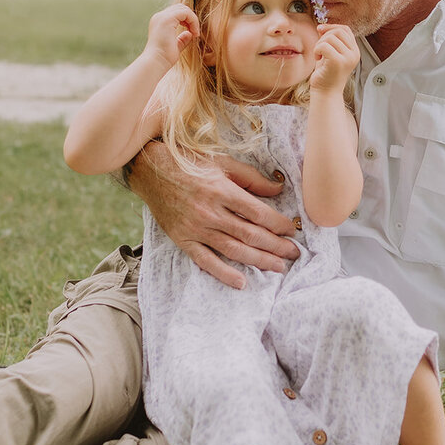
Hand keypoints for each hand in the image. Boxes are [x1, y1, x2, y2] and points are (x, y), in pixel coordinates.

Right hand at [129, 142, 299, 288]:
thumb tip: (279, 188)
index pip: (258, 213)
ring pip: (233, 250)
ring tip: (278, 267)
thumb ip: (252, 178)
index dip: (279, 224)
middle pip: (250, 235)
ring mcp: (196, 229)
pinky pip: (205, 261)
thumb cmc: (189, 163)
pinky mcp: (183, 240)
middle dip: (276, 246)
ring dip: (259, 261)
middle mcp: (210, 212)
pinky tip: (241, 282)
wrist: (150, 170)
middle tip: (294, 253)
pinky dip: (223, 274)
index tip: (292, 229)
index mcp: (222, 191)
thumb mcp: (223, 163)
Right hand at [142, 4, 199, 70]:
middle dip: (191, 18)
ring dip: (193, 19)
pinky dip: (193, 20)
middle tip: (195, 32)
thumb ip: (182, 39)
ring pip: (183, 8)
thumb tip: (190, 34)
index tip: (193, 34)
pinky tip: (194, 32)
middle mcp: (159, 17)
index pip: (177, 13)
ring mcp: (162, 17)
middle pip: (180, 7)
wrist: (156, 62)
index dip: (188, 20)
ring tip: (195, 33)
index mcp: (159, 22)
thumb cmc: (165, 58)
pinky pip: (185, 12)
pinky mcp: (167, 19)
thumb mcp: (175, 46)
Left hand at [310, 23, 359, 93]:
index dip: (332, 27)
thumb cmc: (326, 74)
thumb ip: (329, 40)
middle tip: (319, 50)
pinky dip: (316, 50)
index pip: (345, 29)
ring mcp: (348, 58)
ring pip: (330, 38)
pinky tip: (317, 59)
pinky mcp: (338, 62)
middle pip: (338, 31)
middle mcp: (354, 54)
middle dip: (324, 37)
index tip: (320, 30)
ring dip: (319, 45)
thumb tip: (322, 26)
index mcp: (354, 51)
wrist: (326, 93)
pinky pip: (323, 46)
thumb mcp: (329, 53)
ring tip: (319, 56)